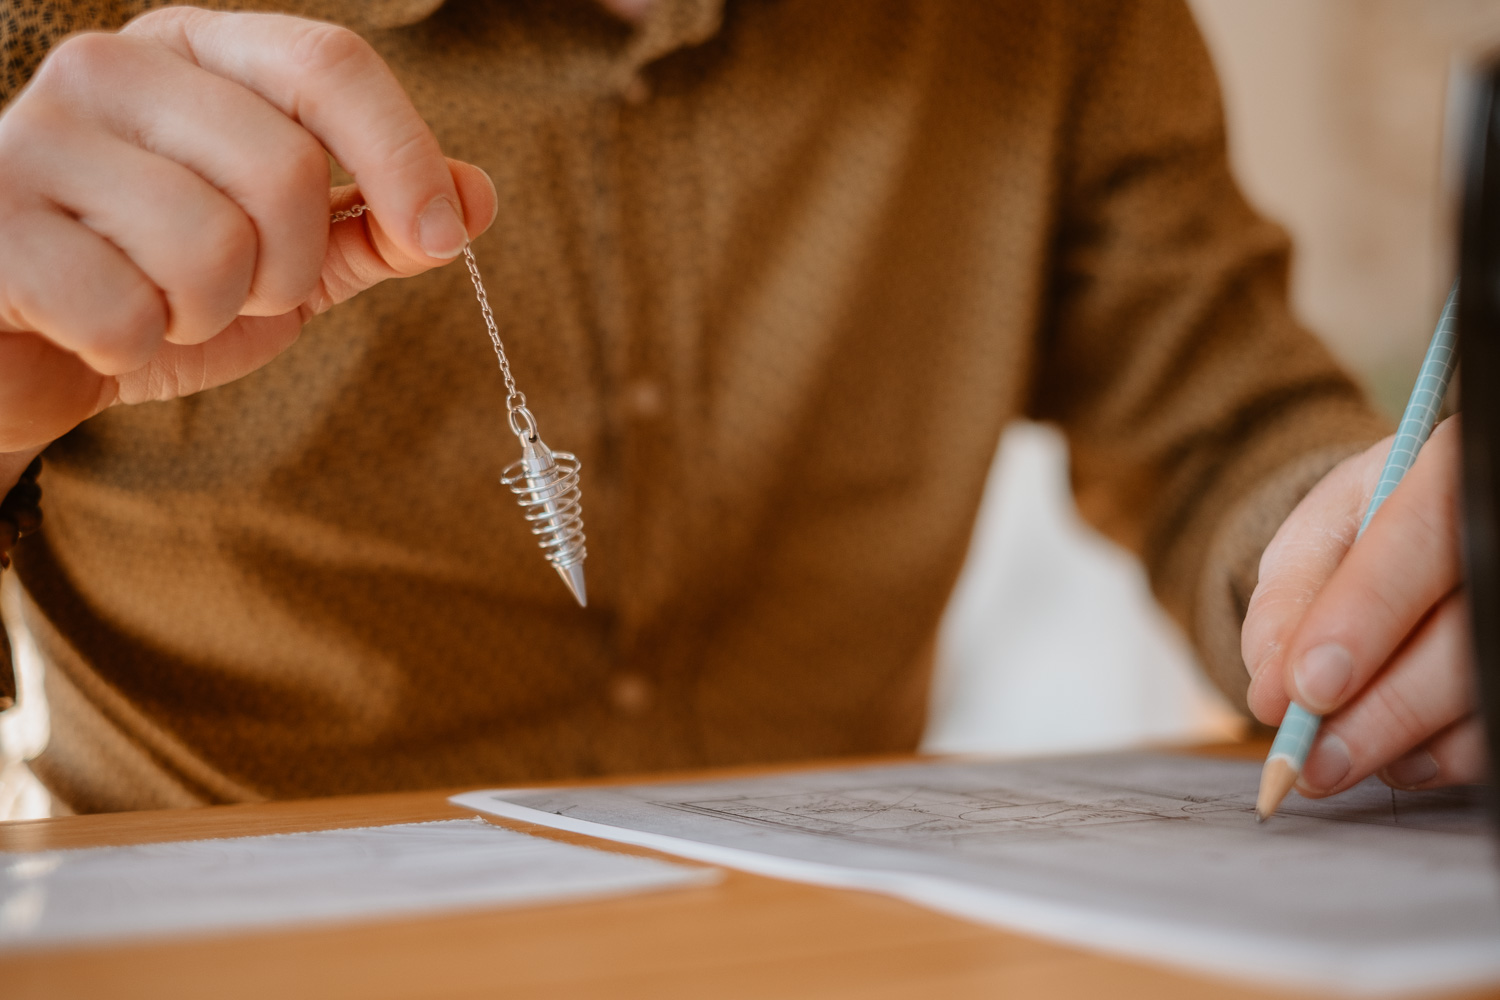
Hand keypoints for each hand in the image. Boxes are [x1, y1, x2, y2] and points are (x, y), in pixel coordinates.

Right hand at [0, 7, 497, 481]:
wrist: (22, 356)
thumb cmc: (159, 290)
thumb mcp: (289, 259)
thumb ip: (376, 226)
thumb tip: (479, 197)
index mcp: (193, 54)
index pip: (329, 65)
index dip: (405, 154)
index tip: (446, 234)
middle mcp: (109, 70)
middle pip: (286, 168)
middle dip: (291, 269)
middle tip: (240, 290)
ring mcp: (36, 140)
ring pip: (211, 248)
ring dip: (208, 314)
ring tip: (158, 304)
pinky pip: (127, 311)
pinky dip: (132, 348)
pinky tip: (96, 327)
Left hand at [1242, 417, 1484, 795]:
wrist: (1429, 527)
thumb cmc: (1369, 530)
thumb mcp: (1315, 539)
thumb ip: (1286, 605)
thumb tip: (1273, 695)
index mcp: (1456, 465)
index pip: (1421, 541)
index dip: (1365, 619)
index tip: (1308, 688)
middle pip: (1465, 635)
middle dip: (1379, 710)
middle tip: (1310, 759)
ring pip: (1484, 693)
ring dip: (1404, 743)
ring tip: (1333, 759)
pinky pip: (1496, 730)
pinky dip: (1440, 756)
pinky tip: (1396, 751)